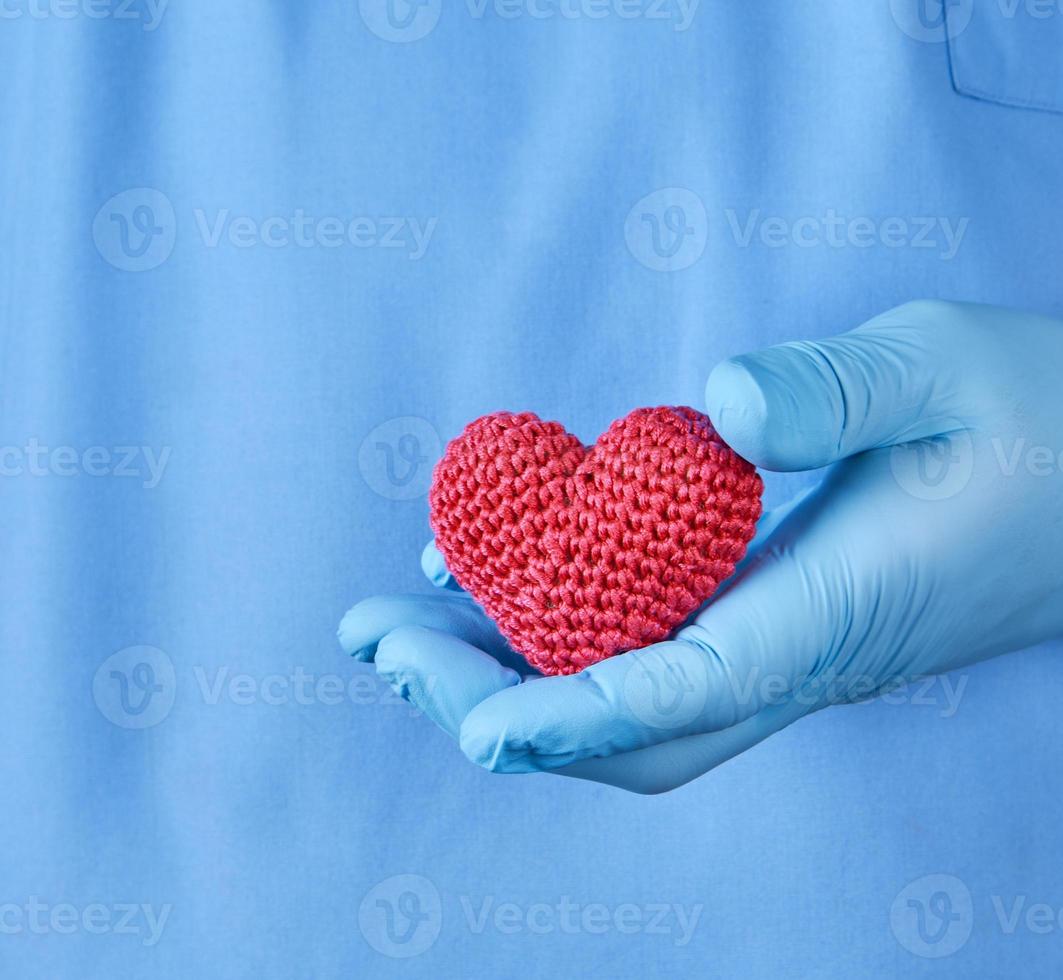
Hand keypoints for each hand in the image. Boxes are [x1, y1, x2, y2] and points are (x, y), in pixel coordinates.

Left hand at [339, 301, 1062, 792]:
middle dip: (494, 703)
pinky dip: (561, 636)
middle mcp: (797, 651)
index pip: (690, 688)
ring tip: (400, 623)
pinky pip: (648, 654)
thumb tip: (719, 408)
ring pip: (627, 705)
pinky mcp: (769, 620)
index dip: (576, 714)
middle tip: (374, 642)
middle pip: (628, 729)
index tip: (469, 724)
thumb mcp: (943, 366)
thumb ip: (840, 389)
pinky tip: (502, 581)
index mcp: (839, 608)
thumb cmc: (1036, 418)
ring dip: (509, 676)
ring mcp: (780, 645)